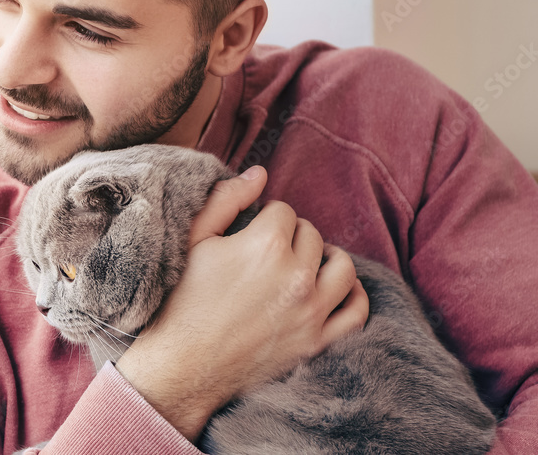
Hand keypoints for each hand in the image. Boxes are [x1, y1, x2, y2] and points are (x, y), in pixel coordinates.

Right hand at [115, 166, 368, 440]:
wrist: (182, 364)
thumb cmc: (181, 299)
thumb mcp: (194, 240)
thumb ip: (227, 199)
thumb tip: (259, 173)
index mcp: (266, 244)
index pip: (284, 212)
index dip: (265, 218)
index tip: (250, 233)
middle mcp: (297, 275)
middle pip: (312, 235)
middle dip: (292, 237)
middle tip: (268, 252)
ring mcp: (311, 311)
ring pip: (342, 267)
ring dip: (325, 259)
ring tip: (304, 264)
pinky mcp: (317, 342)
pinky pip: (357, 311)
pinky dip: (351, 295)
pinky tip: (333, 289)